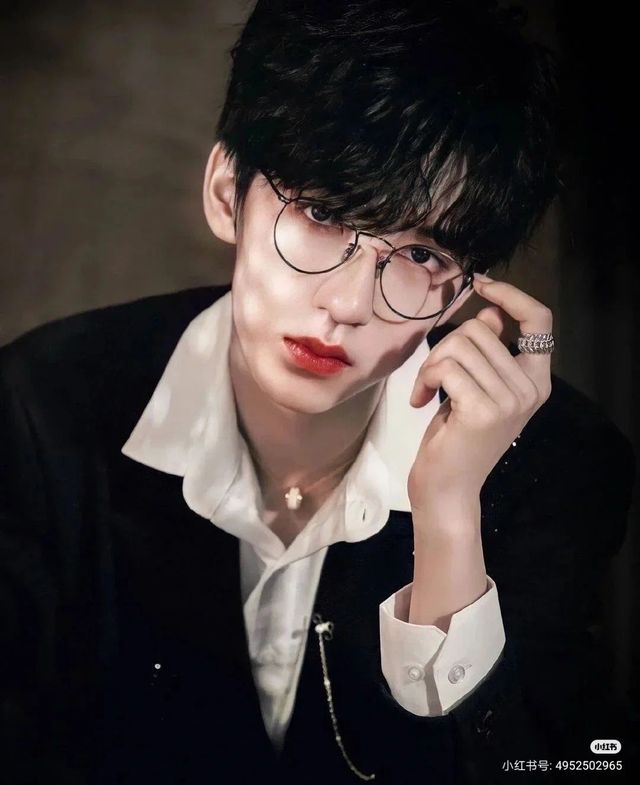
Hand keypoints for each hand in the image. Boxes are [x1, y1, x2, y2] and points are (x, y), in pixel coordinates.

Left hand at [407, 272, 552, 519]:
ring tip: (426, 392)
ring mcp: (509, 400)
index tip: (482, 285)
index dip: (512, 295)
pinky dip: (424, 380)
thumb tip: (490, 313)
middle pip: (479, 329)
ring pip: (458, 345)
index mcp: (535, 381)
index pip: (540, 320)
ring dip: (431, 365)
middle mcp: (530, 389)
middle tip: (432, 378)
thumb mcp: (475, 388)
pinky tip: (420, 402)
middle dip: (444, 347)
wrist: (447, 488)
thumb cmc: (457, 438)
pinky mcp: (483, 410)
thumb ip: (487, 352)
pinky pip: (445, 367)